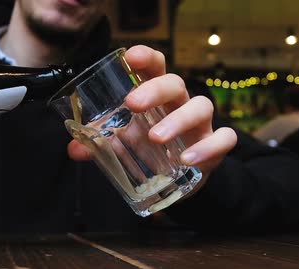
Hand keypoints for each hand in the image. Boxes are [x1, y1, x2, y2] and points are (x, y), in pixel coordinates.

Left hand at [67, 45, 236, 184]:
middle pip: (176, 84)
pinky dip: (208, 147)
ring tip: (155, 137)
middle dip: (155, 89)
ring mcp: (200, 126)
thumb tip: (74, 148)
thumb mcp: (121, 145)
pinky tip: (187, 159)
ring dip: (178, 120)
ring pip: (201, 107)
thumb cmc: (147, 150)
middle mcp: (179, 106)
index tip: (131, 57)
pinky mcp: (214, 149)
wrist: (175, 181)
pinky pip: (224, 140)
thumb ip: (99, 144)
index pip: (155, 68)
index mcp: (156, 98)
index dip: (146, 58)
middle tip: (132, 104)